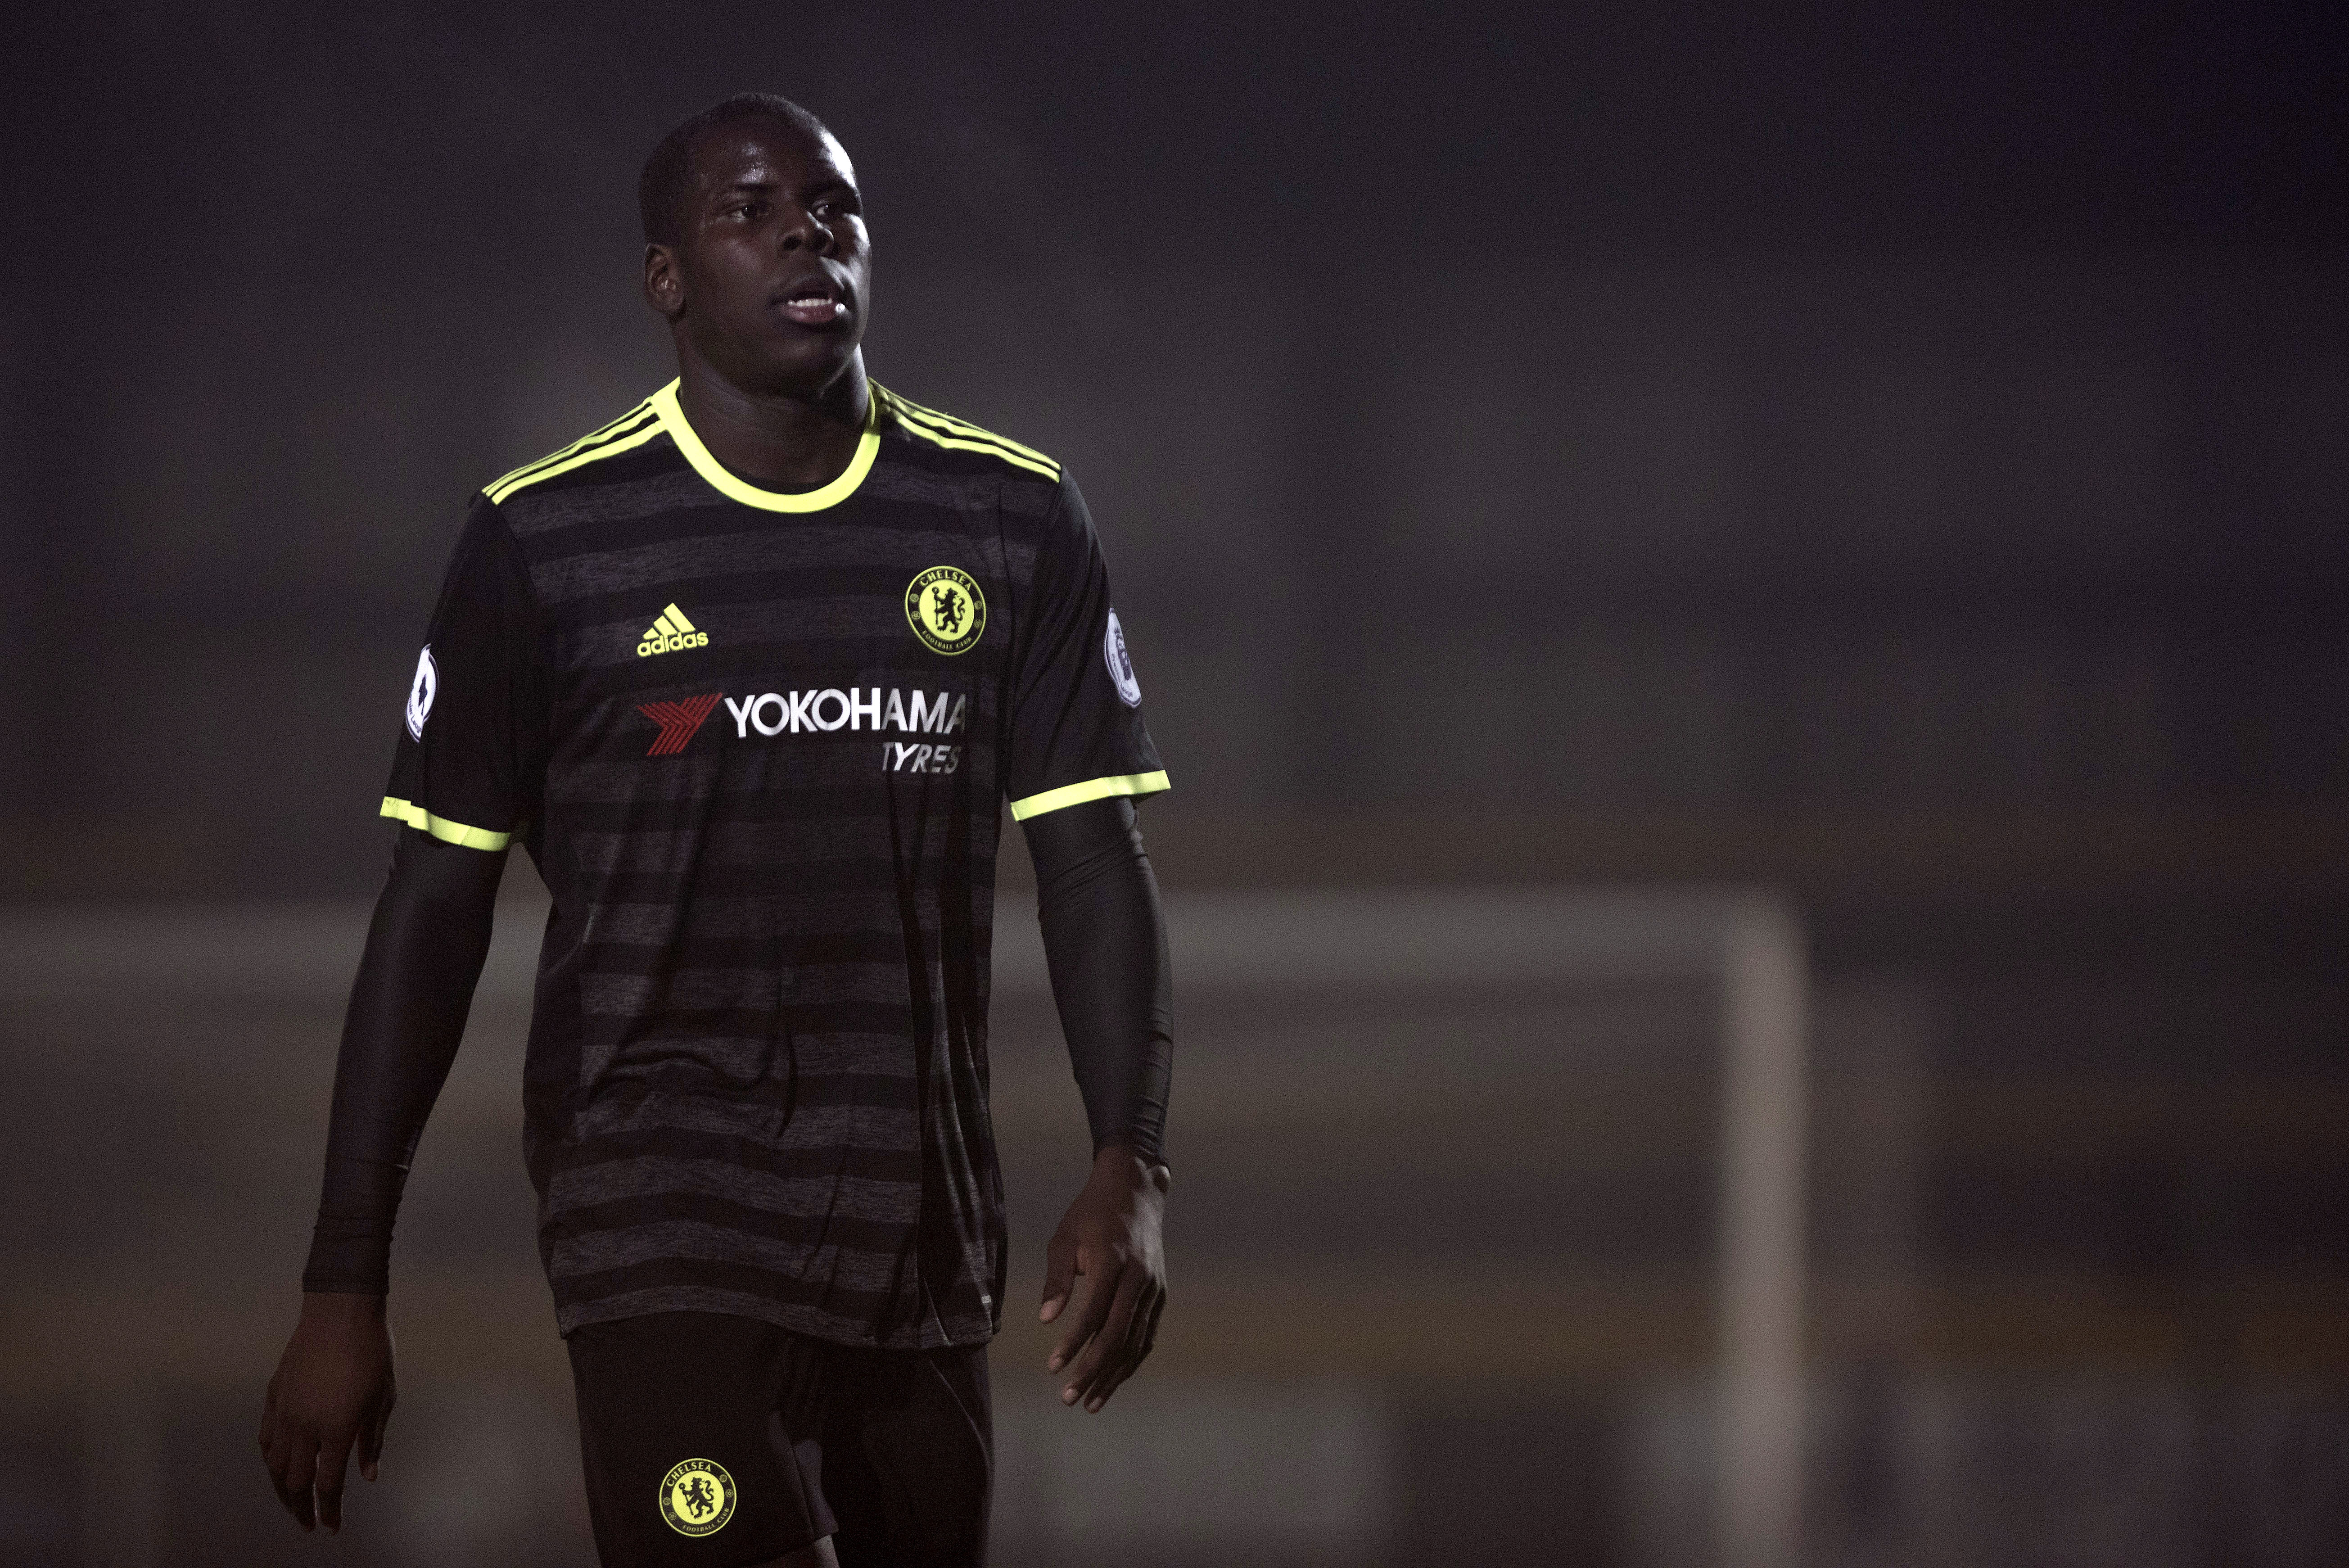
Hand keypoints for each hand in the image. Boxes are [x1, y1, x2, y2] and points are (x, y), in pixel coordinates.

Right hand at [259, 1292, 396, 1531]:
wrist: (341, 1313)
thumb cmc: (371, 1352)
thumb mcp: (384, 1398)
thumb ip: (372, 1440)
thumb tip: (368, 1476)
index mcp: (336, 1430)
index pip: (328, 1484)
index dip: (329, 1510)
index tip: (330, 1527)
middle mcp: (304, 1426)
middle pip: (294, 1482)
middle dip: (301, 1508)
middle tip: (309, 1522)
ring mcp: (284, 1411)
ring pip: (273, 1464)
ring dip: (281, 1489)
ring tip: (292, 1502)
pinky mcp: (273, 1395)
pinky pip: (265, 1438)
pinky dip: (270, 1459)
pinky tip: (277, 1466)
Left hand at [1040, 1145, 1168, 1411]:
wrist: (1136, 1190)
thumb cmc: (1091, 1215)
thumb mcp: (1064, 1238)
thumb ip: (1057, 1279)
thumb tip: (1046, 1320)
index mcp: (1113, 1262)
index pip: (1094, 1314)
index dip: (1073, 1344)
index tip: (1053, 1368)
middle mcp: (1138, 1278)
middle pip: (1118, 1336)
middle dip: (1093, 1371)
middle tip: (1068, 1398)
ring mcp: (1154, 1288)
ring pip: (1136, 1342)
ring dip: (1113, 1375)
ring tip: (1089, 1402)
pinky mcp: (1160, 1294)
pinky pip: (1147, 1335)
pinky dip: (1131, 1360)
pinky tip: (1112, 1379)